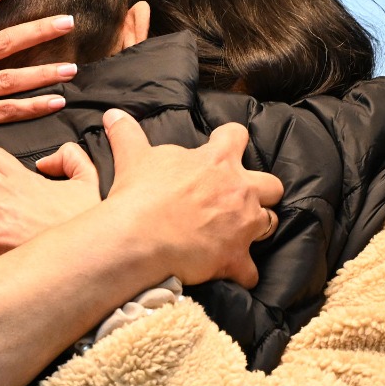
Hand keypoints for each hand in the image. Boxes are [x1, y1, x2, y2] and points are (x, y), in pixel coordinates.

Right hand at [103, 115, 282, 287]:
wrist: (138, 237)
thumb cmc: (139, 194)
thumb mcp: (133, 157)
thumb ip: (128, 133)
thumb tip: (112, 114)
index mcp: (218, 160)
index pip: (237, 136)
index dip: (231, 141)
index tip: (221, 147)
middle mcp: (239, 189)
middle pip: (272, 185)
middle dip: (262, 191)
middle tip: (240, 197)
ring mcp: (242, 225)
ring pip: (270, 223)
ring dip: (258, 227)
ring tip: (240, 232)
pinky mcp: (235, 257)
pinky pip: (251, 271)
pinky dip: (243, 272)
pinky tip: (234, 272)